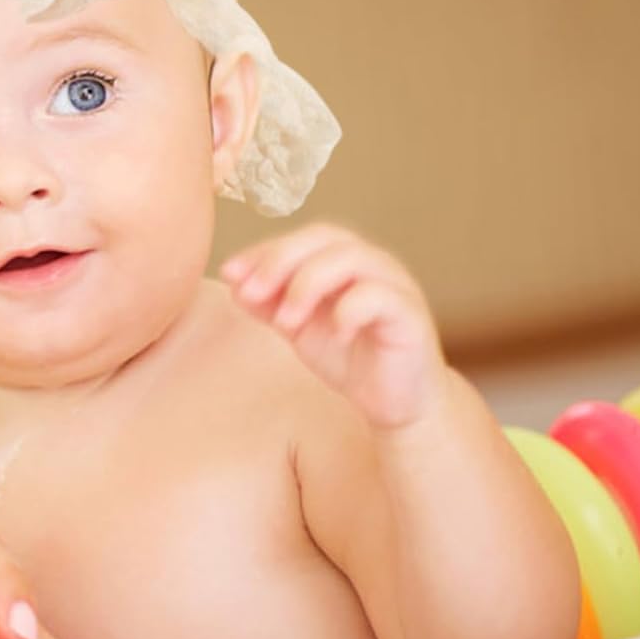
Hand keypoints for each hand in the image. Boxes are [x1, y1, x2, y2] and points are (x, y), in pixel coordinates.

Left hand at [221, 223, 447, 431]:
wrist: (394, 402)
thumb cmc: (348, 356)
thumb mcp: (297, 328)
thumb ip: (268, 303)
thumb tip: (234, 282)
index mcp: (341, 259)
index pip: (299, 239)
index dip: (262, 251)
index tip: (229, 274)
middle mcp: (370, 262)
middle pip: (324, 236)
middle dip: (281, 261)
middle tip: (251, 293)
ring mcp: (394, 284)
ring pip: (351, 258)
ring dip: (308, 285)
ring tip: (286, 322)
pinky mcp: (410, 313)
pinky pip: (379, 295)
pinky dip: (349, 310)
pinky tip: (335, 335)